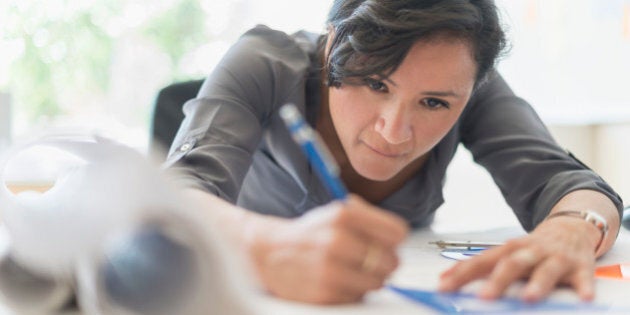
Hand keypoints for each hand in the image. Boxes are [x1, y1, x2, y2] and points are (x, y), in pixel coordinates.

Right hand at [248, 195, 408, 303]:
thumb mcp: (336, 212)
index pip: (397, 232)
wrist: (268, 253)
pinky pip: (359, 297)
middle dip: (384, 263)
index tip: (386, 244)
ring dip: (370, 280)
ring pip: (378, 282)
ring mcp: (330, 269)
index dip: (394, 241)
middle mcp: (337, 240)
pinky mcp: (325, 293)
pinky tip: (337, 281)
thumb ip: (369, 218)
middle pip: (392, 261)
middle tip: (370, 261)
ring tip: (352, 271)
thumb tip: (399, 237)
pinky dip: (353, 292)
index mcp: (343, 214)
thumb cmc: (310, 233)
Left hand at [438, 216, 600, 301]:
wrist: (572, 227)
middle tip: (484, 298)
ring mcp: (556, 258)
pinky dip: (583, 288)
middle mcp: (530, 251)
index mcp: (509, 249)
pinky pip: (582, 278)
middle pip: (512, 264)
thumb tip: (445, 280)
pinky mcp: (580, 267)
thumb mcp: (506, 253)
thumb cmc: (533, 247)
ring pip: (545, 270)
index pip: (482, 261)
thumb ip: (480, 267)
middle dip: (497, 281)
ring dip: (537, 284)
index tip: (445, 286)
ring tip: (529, 299)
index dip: (462, 273)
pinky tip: (583, 297)